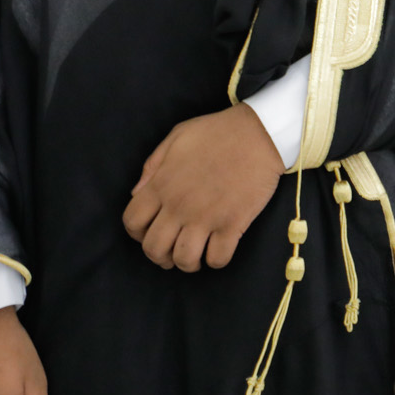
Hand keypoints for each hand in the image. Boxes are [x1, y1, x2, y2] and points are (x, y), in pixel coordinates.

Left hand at [121, 106, 283, 270]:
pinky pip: (218, 258)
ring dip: (187, 263)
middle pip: (154, 248)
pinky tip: (219, 248)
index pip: (132, 223)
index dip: (138, 233)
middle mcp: (178, 206)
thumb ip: (152, 166)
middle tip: (172, 250)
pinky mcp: (232, 224)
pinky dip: (216, 260)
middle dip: (160, 256)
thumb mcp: (177, 137)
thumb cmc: (218, 132)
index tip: (151, 231)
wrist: (262, 133)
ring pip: (184, 260)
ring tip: (196, 254)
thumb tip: (137, 193)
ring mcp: (205, 217)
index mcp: (161, 185)